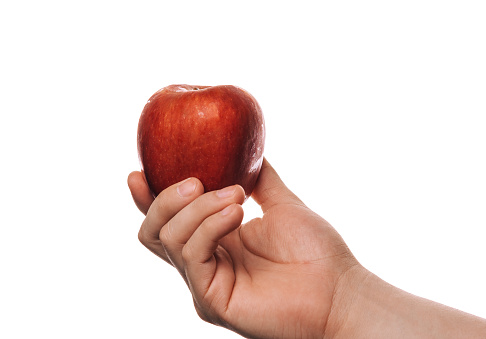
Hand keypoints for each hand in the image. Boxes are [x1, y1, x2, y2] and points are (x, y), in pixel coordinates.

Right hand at [128, 159, 364, 337]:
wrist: (339, 289)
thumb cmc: (315, 251)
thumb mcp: (281, 203)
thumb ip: (260, 178)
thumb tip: (246, 150)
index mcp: (215, 241)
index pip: (169, 220)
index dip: (148, 197)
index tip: (139, 171)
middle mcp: (204, 263)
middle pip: (154, 231)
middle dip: (165, 199)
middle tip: (195, 180)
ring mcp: (205, 283)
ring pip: (169, 238)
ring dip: (199, 207)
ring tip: (236, 196)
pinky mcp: (211, 299)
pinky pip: (192, 255)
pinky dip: (210, 226)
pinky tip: (238, 213)